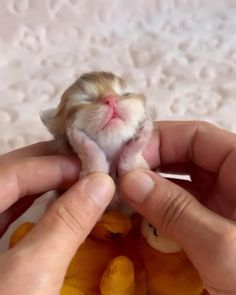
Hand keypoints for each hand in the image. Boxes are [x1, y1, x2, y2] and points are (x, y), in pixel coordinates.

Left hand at [0, 142, 114, 293]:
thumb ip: (65, 224)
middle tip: (89, 163)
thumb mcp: (31, 277)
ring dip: (47, 180)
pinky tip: (61, 200)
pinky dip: (39, 201)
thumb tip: (101, 183)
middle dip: (51, 164)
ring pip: (12, 189)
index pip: (10, 171)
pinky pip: (12, 209)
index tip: (93, 168)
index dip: (53, 164)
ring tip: (81, 175)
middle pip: (10, 172)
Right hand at [120, 121, 235, 294]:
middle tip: (116, 175)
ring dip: (148, 186)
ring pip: (178, 181)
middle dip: (149, 162)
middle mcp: (232, 180)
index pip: (197, 136)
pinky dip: (155, 208)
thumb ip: (177, 211)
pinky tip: (136, 214)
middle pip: (184, 155)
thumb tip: (129, 180)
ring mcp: (220, 203)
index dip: (159, 140)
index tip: (124, 158)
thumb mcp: (223, 247)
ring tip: (120, 194)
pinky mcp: (209, 224)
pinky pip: (177, 206)